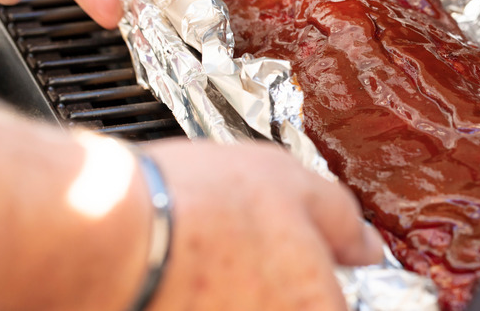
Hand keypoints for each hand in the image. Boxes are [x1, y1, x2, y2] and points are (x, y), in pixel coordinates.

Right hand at [143, 139, 383, 310]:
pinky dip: (205, 297)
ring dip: (238, 292)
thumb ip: (342, 218)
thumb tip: (368, 245)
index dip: (319, 278)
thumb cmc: (202, 203)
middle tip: (244, 254)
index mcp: (320, 306)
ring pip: (249, 305)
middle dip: (274, 287)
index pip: (340, 303)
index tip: (293, 262)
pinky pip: (211, 306)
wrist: (112, 232)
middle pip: (291, 307)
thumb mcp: (294, 181)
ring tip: (210, 260)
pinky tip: (186, 275)